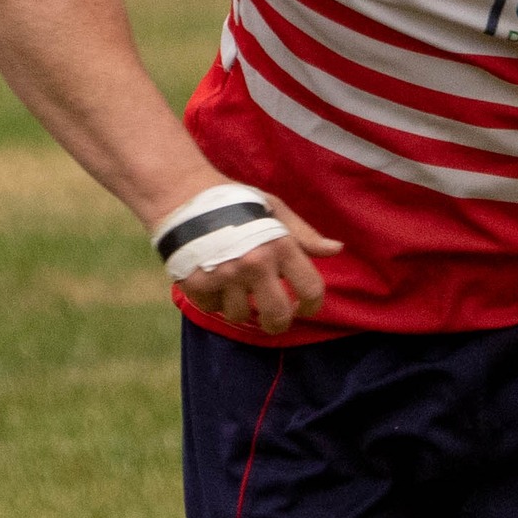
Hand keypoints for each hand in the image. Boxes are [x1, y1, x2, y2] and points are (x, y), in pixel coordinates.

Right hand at [174, 193, 342, 334]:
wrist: (181, 193)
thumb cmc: (235, 201)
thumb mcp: (274, 209)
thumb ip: (304, 235)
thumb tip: (336, 250)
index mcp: (279, 245)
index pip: (311, 289)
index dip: (313, 305)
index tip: (305, 307)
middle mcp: (254, 263)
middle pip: (278, 316)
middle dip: (278, 323)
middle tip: (274, 319)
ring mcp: (224, 275)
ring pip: (240, 315)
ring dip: (239, 307)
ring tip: (235, 288)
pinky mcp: (196, 283)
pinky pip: (212, 307)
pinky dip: (213, 299)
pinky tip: (212, 280)